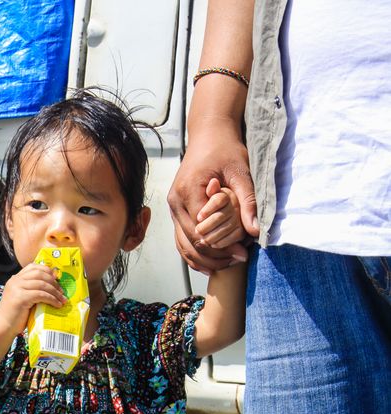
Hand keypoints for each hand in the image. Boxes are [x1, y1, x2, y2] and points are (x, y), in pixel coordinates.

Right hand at [0, 263, 66, 333]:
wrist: (2, 326)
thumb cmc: (14, 316)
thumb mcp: (23, 298)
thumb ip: (31, 291)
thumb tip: (50, 288)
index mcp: (15, 279)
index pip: (33, 267)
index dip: (46, 270)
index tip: (56, 278)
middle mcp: (15, 281)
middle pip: (39, 273)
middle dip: (53, 282)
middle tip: (61, 291)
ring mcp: (17, 288)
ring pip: (42, 284)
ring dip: (55, 292)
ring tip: (62, 300)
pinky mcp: (21, 298)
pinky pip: (41, 294)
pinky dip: (51, 299)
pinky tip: (57, 305)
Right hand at [168, 127, 258, 272]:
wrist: (209, 134)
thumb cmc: (224, 149)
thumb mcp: (240, 172)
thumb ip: (247, 201)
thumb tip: (255, 230)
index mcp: (187, 191)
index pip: (202, 231)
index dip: (222, 246)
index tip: (242, 252)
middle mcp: (175, 202)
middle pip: (192, 242)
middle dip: (215, 255)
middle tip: (239, 260)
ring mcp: (173, 208)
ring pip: (184, 245)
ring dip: (205, 258)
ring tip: (228, 264)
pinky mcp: (176, 211)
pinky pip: (182, 239)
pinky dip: (195, 253)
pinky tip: (211, 263)